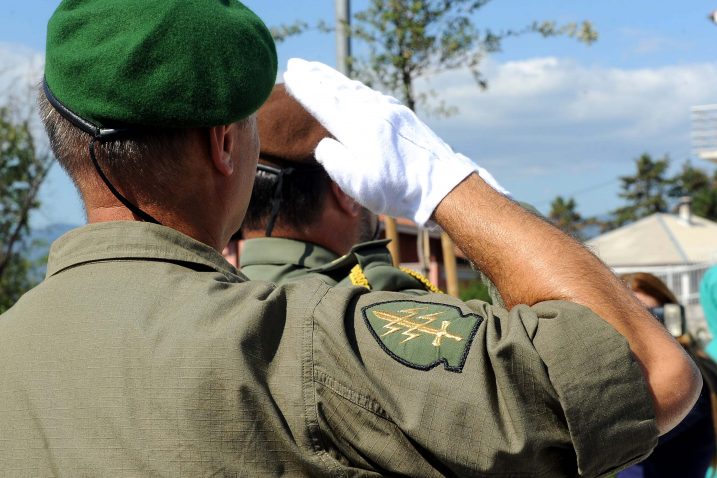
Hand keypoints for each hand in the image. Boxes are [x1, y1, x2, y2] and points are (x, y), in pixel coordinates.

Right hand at [283, 58, 508, 225]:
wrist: (442, 185)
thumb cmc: (396, 189)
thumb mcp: (355, 182)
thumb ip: (333, 158)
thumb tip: (325, 143)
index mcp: (357, 127)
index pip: (323, 102)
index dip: (305, 88)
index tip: (289, 74)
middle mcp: (372, 112)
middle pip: (337, 88)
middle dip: (314, 76)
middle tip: (296, 64)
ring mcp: (390, 111)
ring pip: (355, 88)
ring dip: (333, 78)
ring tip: (317, 71)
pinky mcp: (403, 116)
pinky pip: (371, 94)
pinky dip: (355, 87)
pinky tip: (353, 88)